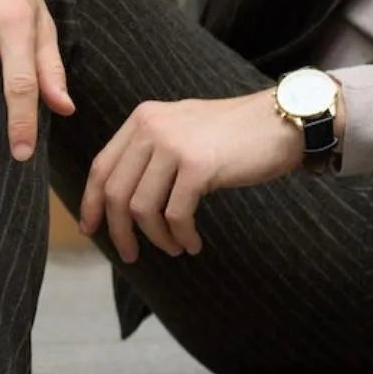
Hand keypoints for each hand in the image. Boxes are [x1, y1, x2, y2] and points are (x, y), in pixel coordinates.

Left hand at [77, 86, 345, 261]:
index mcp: (144, 118)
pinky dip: (181, 236)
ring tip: (175, 249)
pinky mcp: (198, 165)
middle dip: (119, 231)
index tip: (92, 229)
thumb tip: (122, 199)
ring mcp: (174, 144)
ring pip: (142, 208)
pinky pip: (175, 214)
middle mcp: (152, 127)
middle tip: (131, 255)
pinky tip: (193, 244)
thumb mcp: (183, 129)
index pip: (102, 165)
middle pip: (115, 191)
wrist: (280, 121)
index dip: (91, 203)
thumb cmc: (235, 134)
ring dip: (156, 238)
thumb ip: (152, 150)